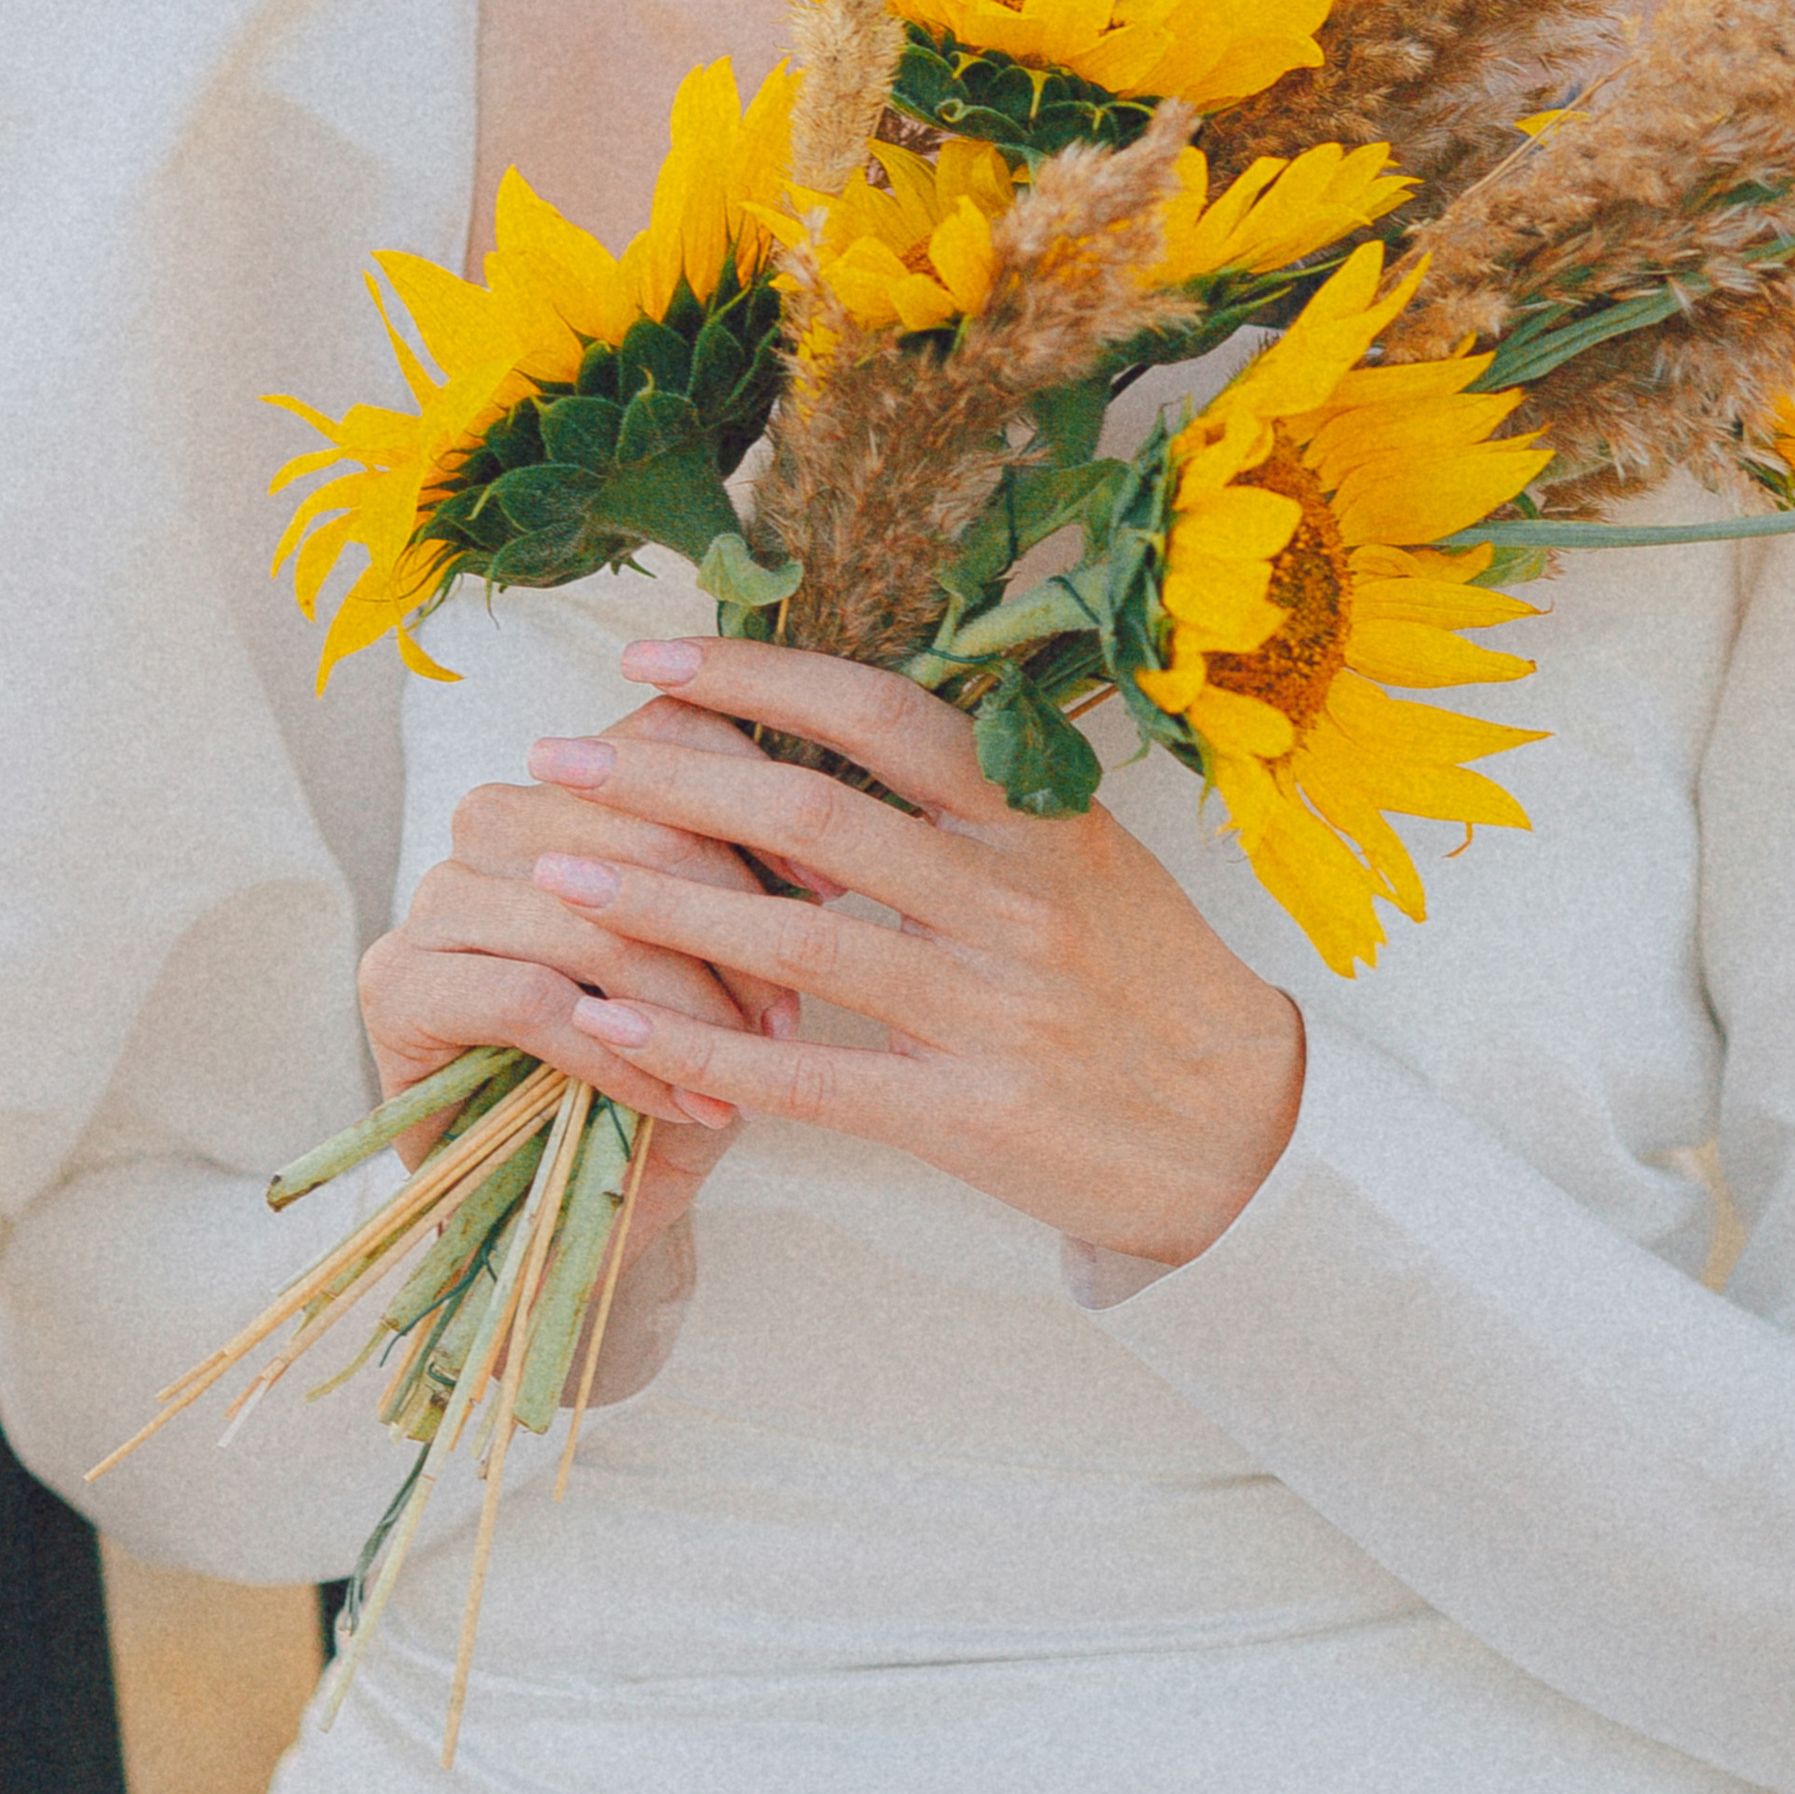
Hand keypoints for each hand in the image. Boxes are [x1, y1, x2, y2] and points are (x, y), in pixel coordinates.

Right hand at [355, 700, 808, 1253]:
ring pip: (578, 900)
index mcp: (573, 788)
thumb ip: (756, 889)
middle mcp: (491, 823)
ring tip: (749, 1060)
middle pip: (624, 812)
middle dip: (727, 911)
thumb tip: (829, 847)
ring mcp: (432, 899)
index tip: (829, 886)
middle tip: (794, 1007)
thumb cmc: (671, 1068)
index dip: (754, 802)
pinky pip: (527, 996)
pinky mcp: (396, 984)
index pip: (665, 737)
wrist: (575, 1208)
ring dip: (682, 989)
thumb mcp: (734, 969)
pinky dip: (620, 1052)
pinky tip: (681, 1100)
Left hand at [529, 636, 1305, 1269]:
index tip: (655, 659)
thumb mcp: (1088, 859)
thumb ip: (976, 800)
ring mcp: (989, 1010)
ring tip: (552, 872)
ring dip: (655, 901)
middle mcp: (1014, 900)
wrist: (1241, 1134)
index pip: (879, 713)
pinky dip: (696, 1049)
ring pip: (790, 940)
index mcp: (1041, 820)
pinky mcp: (964, 1115)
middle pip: (808, 813)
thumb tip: (837, 718)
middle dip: (665, 777)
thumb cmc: (1146, 982)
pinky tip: (609, 1025)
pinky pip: (805, 1077)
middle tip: (558, 756)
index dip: (758, 675)